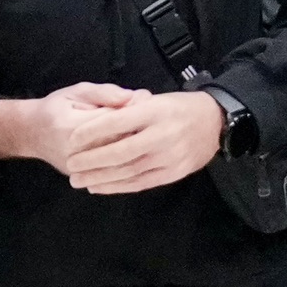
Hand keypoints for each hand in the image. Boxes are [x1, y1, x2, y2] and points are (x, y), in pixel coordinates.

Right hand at [0, 82, 137, 169]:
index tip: (147, 98)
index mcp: (73, 127)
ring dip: (138, 145)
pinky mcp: (84, 177)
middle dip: (139, 128)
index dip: (134, 108)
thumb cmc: (56, 108)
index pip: (113, 120)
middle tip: (152, 115)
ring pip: (119, 160)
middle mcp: (76, 152)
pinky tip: (137, 147)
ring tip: (147, 130)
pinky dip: (128, 159)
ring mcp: (79, 169)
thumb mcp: (77, 91)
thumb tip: (135, 97)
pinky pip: (113, 171)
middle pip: (119, 142)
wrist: (31, 133)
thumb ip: (105, 93)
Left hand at [62, 90, 227, 195]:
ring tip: (79, 180)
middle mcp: (163, 135)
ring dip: (100, 177)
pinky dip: (118, 187)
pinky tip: (100, 187)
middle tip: (71, 165)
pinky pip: (141, 183)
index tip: (72, 139)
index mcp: (155, 111)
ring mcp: (170, 156)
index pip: (117, 122)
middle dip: (91, 160)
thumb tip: (99, 122)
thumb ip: (128, 109)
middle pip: (120, 151)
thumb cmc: (178, 108)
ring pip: (128, 171)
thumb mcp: (155, 99)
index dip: (92, 131)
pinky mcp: (174, 173)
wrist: (216, 122)